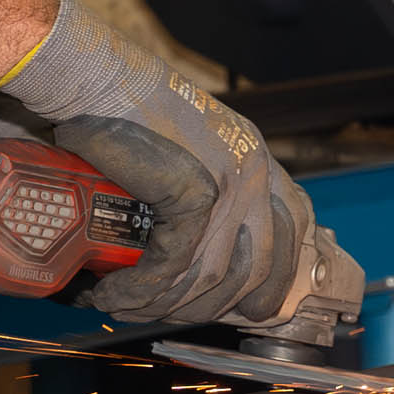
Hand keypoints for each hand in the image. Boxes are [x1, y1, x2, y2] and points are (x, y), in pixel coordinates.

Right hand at [0, 0, 363, 338]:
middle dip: (214, 306)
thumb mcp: (188, 146)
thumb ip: (209, 186)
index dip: (277, 278)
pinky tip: (114, 294)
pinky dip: (140, 290)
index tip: (250, 307)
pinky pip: (175, 267)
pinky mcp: (195, 193)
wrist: (97, 79)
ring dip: (166, 305)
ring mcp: (231, 182)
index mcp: (258, 158)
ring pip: (214, 278)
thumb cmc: (126, 110)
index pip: (295, 230)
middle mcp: (255, 171)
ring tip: (128, 306)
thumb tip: (204, 247)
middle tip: (167, 315)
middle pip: (260, 269)